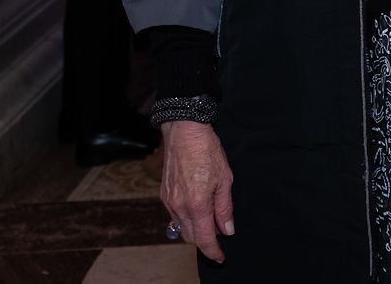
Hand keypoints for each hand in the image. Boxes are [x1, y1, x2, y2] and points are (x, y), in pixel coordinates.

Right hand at [161, 120, 234, 261]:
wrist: (184, 132)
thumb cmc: (207, 151)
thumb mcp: (225, 179)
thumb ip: (225, 208)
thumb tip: (226, 229)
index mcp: (197, 205)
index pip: (204, 238)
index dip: (213, 251)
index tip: (220, 257)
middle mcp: (179, 207)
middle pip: (191, 237)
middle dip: (204, 242)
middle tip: (219, 237)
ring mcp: (169, 201)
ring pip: (182, 227)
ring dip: (195, 230)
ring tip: (210, 223)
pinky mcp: (164, 195)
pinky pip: (174, 216)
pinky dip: (186, 219)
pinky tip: (197, 210)